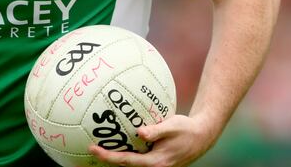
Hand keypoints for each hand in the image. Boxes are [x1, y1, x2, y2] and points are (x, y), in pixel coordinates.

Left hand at [88, 115, 212, 166]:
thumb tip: (139, 132)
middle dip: (106, 160)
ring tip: (96, 149)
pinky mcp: (155, 160)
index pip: (126, 161)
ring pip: (130, 164)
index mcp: (155, 162)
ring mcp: (154, 165)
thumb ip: (156, 130)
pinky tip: (117, 142)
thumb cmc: (187, 130)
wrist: (202, 137)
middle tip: (88, 149)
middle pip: (125, 166)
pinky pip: (136, 158)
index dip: (109, 156)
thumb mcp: (173, 126)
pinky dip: (125, 153)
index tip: (93, 148)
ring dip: (115, 158)